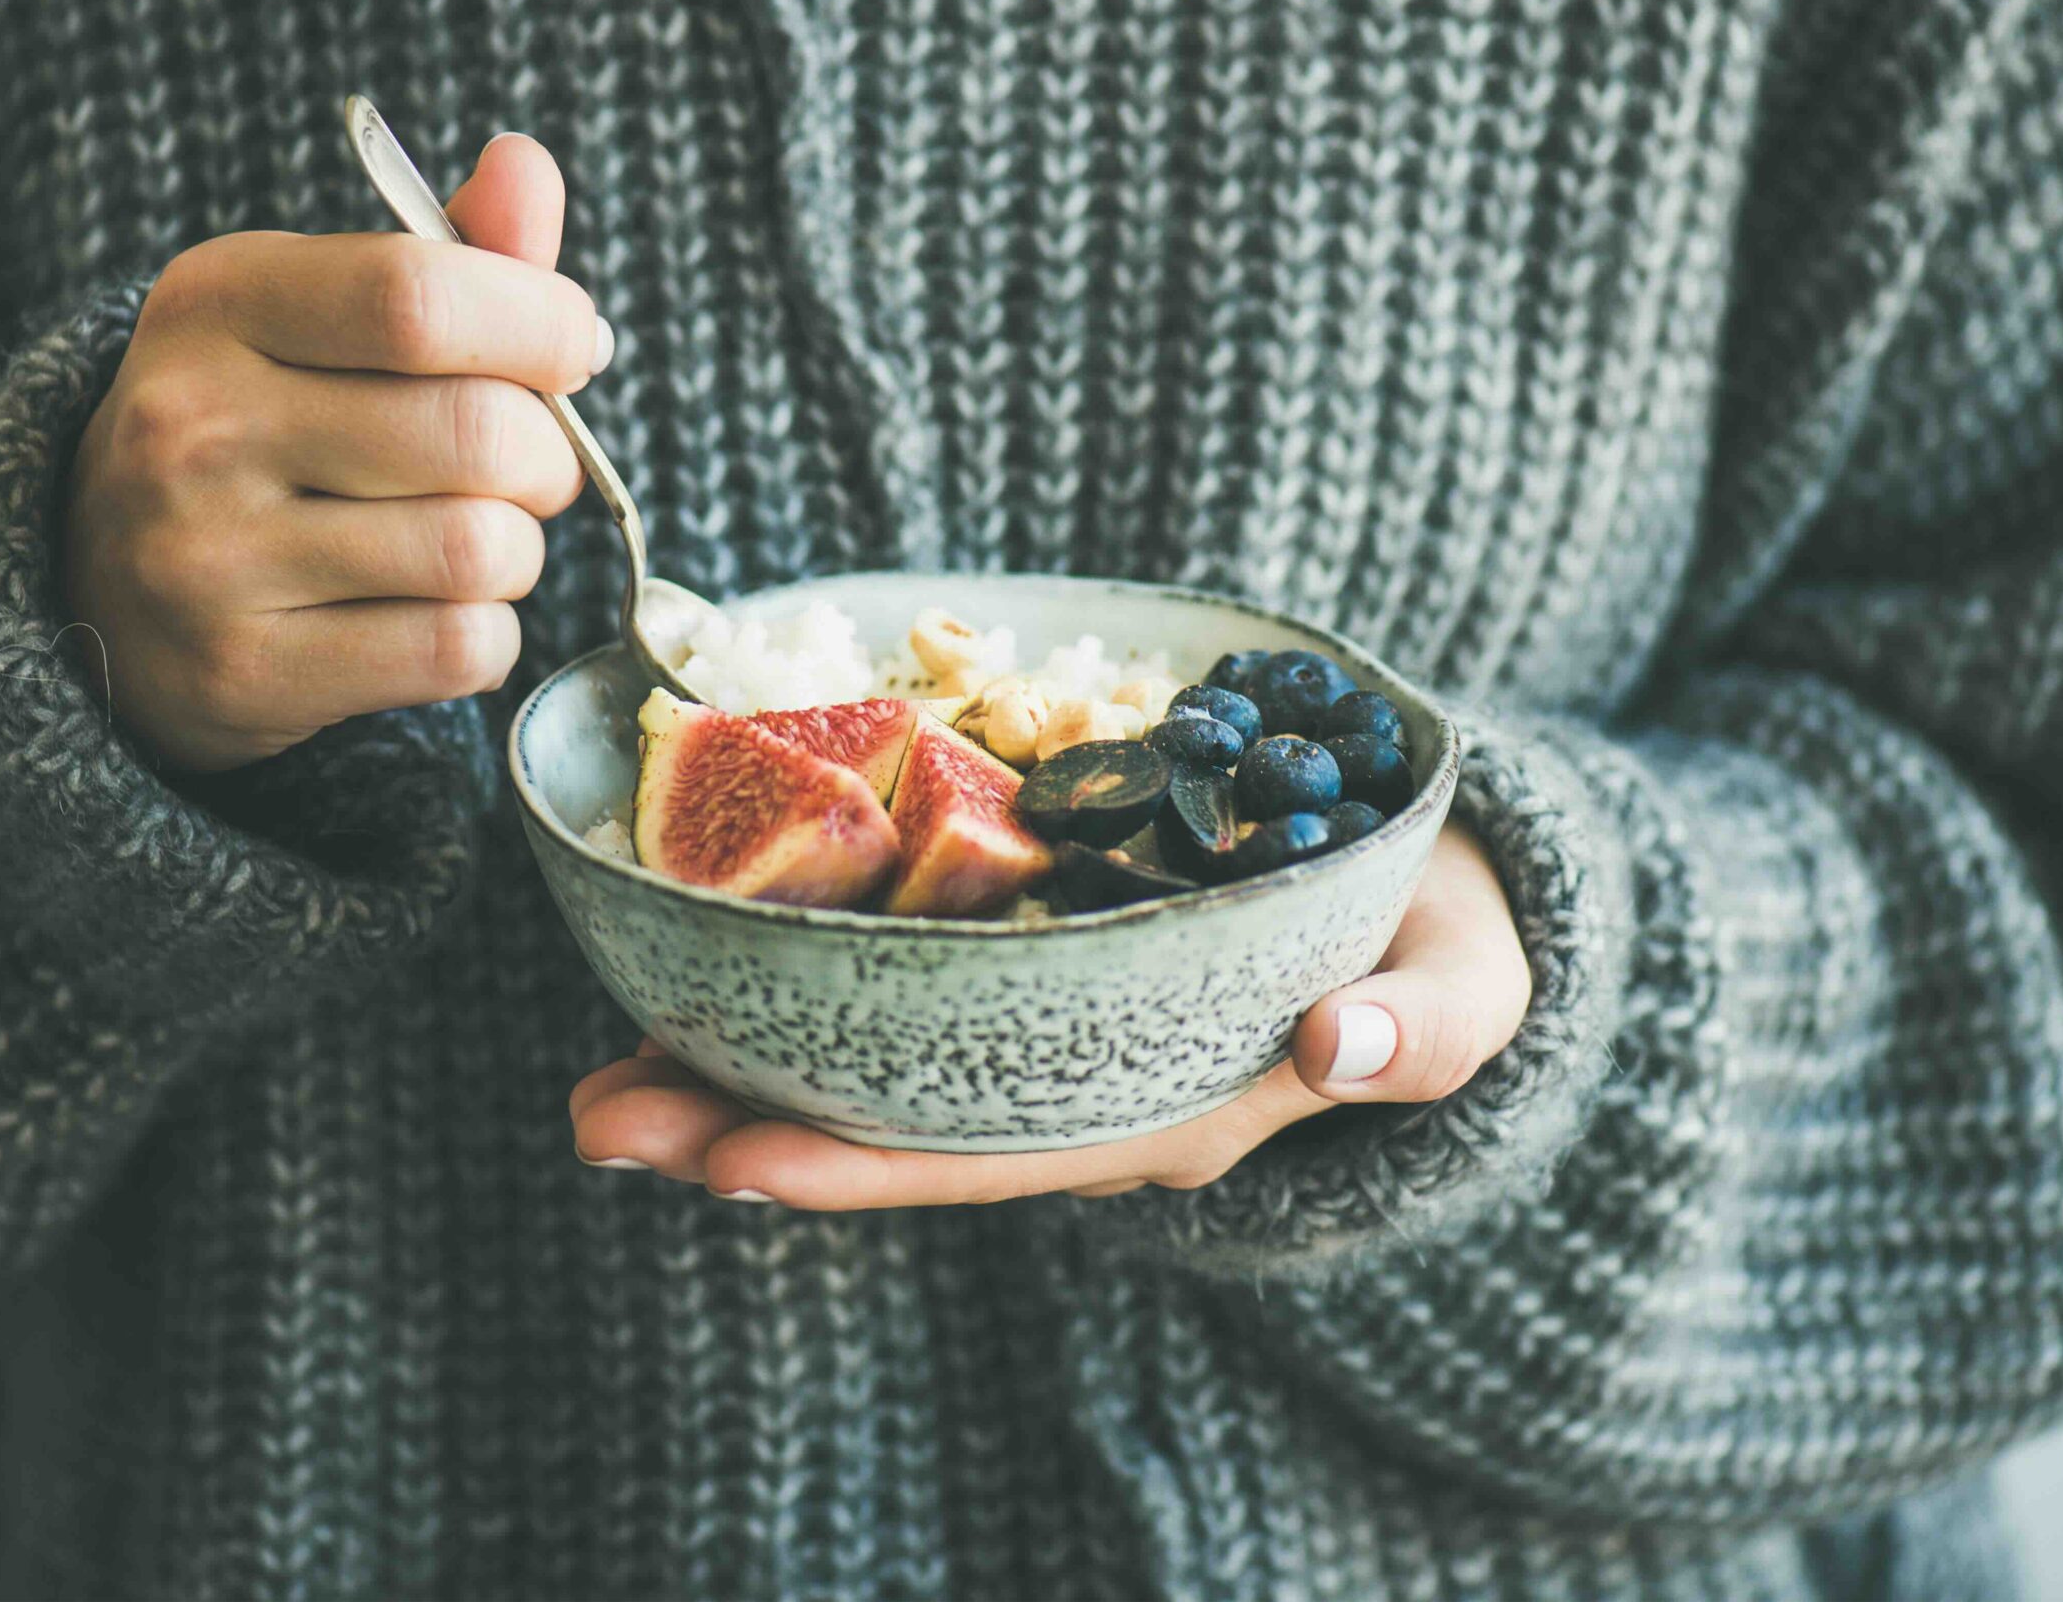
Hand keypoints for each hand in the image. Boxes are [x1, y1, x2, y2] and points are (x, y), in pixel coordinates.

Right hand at [64, 134, 608, 770]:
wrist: (101, 587)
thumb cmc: (261, 427)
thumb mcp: (320, 313)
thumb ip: (449, 250)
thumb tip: (530, 166)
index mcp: (219, 299)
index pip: (419, 296)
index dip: (540, 324)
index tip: (569, 347)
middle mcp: (193, 421)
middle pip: (478, 434)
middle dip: (547, 457)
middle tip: (527, 467)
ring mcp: (206, 556)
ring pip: (480, 550)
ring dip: (517, 553)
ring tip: (470, 539)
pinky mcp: (241, 668)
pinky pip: (456, 649)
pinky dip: (483, 635)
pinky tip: (432, 612)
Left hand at [569, 822, 1530, 1206]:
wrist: (1435, 900)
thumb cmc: (1445, 949)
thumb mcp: (1467, 986)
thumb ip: (1423, 1024)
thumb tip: (1348, 1045)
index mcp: (1170, 1111)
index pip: (991, 1157)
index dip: (860, 1163)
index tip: (729, 1162)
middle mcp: (1084, 1092)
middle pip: (893, 1128)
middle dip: (743, 1131)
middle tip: (595, 1117)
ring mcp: (1050, 1036)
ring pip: (873, 1070)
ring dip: (735, 1071)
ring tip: (600, 1071)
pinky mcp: (1034, 967)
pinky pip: (900, 996)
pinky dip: (796, 988)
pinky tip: (700, 973)